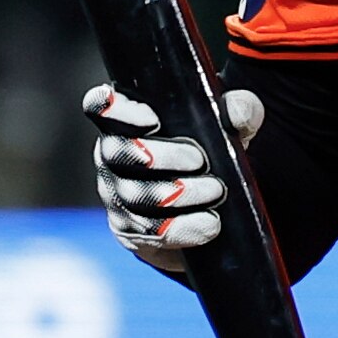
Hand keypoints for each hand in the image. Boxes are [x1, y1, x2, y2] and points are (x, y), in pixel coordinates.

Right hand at [86, 82, 264, 274]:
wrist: (211, 207)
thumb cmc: (207, 151)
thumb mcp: (226, 126)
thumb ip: (236, 111)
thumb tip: (238, 113)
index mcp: (127, 120)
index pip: (99, 105)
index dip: (113, 109)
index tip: (152, 120)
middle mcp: (112, 154)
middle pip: (117, 152)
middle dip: (163, 157)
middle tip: (199, 160)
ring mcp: (117, 194)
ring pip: (134, 196)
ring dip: (178, 194)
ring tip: (214, 190)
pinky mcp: (130, 230)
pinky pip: (149, 232)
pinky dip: (184, 228)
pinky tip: (210, 223)